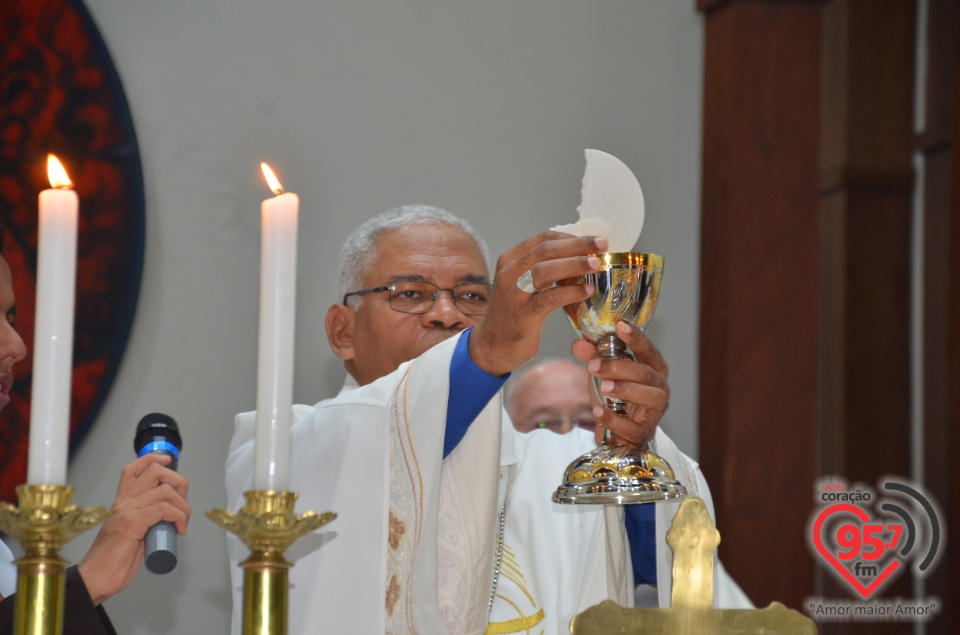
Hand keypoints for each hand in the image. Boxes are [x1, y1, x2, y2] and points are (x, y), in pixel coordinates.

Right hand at [77, 454, 189, 605]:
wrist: (95, 580)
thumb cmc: (112, 561)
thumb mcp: (130, 534)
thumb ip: (144, 521)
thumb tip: (167, 518)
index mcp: (121, 502)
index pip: (133, 469)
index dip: (153, 459)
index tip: (168, 461)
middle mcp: (122, 502)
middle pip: (155, 472)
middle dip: (179, 482)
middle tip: (183, 504)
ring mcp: (126, 511)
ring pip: (165, 490)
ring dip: (184, 505)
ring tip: (183, 522)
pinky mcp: (132, 523)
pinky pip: (164, 509)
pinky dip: (179, 516)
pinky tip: (180, 529)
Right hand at [469, 232, 606, 376]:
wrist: (491, 346)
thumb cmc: (513, 315)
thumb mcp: (522, 285)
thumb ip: (542, 271)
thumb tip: (579, 259)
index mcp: (510, 261)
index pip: (542, 239)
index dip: (571, 237)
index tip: (593, 240)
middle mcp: (509, 273)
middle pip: (545, 249)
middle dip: (577, 245)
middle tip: (602, 244)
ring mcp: (513, 293)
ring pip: (544, 269)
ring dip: (574, 264)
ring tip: (596, 264)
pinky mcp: (522, 314)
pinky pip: (549, 298)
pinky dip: (570, 292)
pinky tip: (586, 291)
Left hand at [572, 320, 669, 445]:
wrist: (618, 432)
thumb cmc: (617, 397)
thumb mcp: (603, 373)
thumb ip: (592, 356)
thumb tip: (579, 344)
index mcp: (653, 368)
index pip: (647, 349)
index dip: (635, 337)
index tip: (619, 326)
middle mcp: (660, 387)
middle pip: (644, 372)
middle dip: (618, 367)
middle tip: (594, 366)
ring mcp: (655, 411)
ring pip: (649, 396)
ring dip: (624, 389)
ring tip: (603, 387)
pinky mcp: (644, 432)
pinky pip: (633, 427)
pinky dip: (614, 419)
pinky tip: (599, 411)